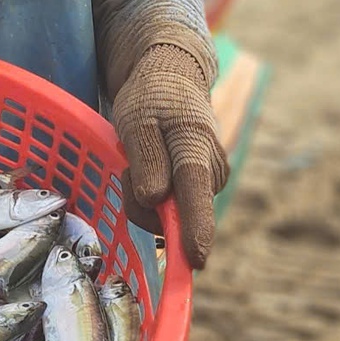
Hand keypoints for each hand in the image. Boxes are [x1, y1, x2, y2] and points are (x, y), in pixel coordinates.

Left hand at [113, 42, 227, 269]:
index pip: (196, 194)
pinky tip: (149, 172)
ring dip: (144, 198)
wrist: (171, 81)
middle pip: (174, 215)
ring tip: (139, 161)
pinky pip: (170, 209)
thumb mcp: (138, 120)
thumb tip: (155, 199)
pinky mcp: (201, 189)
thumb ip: (147, 159)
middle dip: (142, 204)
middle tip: (128, 167)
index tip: (196, 259)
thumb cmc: (151, 98)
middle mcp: (212, 172)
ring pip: (168, 215)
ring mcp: (209, 182)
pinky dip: (152, 197)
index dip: (195, 229)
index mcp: (197, 149)